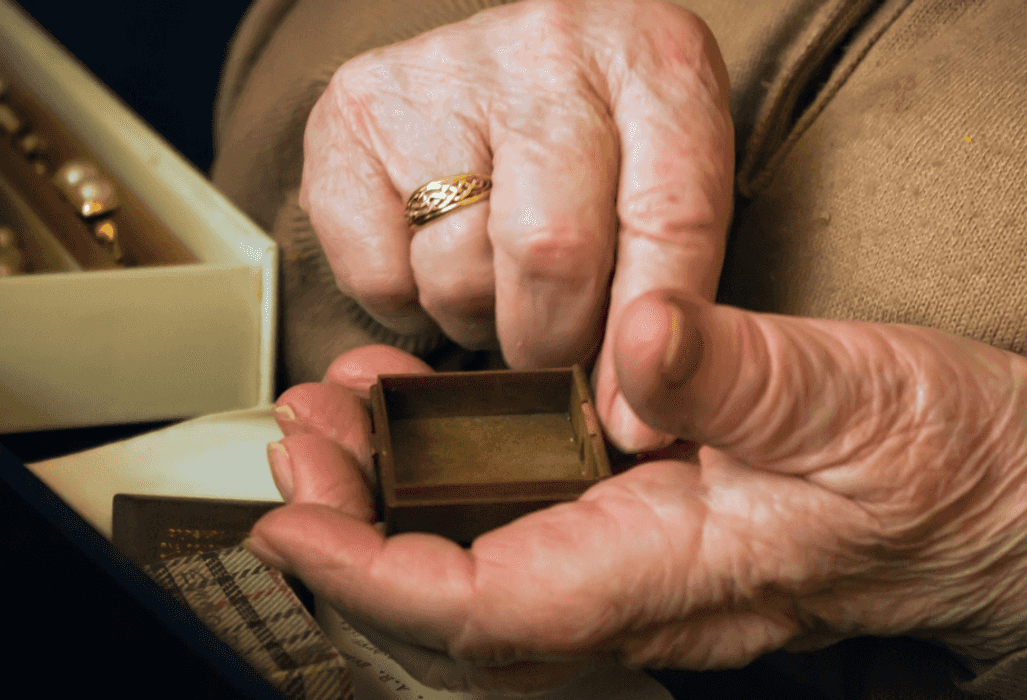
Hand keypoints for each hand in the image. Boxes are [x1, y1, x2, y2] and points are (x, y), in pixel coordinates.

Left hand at [248, 294, 1026, 692]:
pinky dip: (462, 475)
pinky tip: (436, 411)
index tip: (289, 521)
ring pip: (486, 564)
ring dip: (396, 500)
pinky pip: (531, 523)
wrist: (1017, 500)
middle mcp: (645, 587)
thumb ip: (745, 377)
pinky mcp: (655, 523)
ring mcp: (646, 561)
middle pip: (461, 599)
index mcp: (678, 572)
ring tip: (341, 413)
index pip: (491, 613)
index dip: (375, 578)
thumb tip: (642, 341)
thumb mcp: (860, 400)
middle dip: (357, 531)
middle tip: (302, 434)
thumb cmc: (955, 464)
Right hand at [300, 0, 733, 451]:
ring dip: (478, 317)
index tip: (636, 422)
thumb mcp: (672, 189)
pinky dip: (407, 302)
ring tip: (496, 276)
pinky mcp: (354, 110)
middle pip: (550, 253)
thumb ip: (670, 295)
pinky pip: (376, 276)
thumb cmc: (608, 143)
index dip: (648, 339)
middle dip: (552, 338)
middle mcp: (549, 48)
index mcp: (657, 64)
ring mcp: (442, 73)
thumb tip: (632, 429)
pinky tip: (433, 253)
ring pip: (456, 274)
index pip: (668, 218)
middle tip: (554, 339)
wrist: (521, 66)